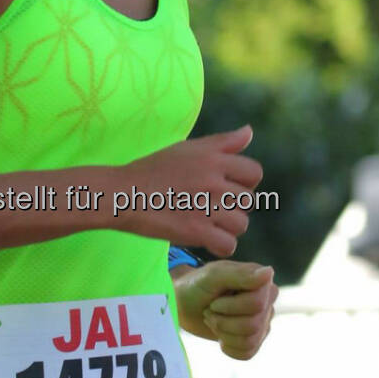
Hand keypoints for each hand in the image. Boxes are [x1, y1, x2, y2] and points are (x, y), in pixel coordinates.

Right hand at [121, 125, 262, 255]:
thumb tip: (249, 131)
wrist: (123, 193)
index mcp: (213, 159)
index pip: (254, 173)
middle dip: (234, 206)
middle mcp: (214, 181)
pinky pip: (228, 245)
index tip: (226, 187)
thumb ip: (222, 142)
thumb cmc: (153, 169)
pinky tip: (207, 239)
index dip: (244, 182)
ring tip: (208, 223)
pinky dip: (220, 246)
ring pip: (241, 224)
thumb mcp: (187, 148)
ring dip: (227, 227)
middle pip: (249, 201)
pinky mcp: (196, 232)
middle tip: (210, 207)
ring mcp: (206, 207)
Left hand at [173, 260, 277, 360]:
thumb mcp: (213, 276)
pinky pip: (247, 353)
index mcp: (262, 281)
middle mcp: (268, 300)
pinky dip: (227, 346)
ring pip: (250, 341)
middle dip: (223, 321)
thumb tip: (269, 272)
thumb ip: (240, 274)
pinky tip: (220, 334)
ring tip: (213, 320)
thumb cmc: (198, 286)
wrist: (185, 305)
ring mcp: (263, 321)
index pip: (257, 304)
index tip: (214, 301)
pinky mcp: (256, 339)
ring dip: (223, 332)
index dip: (230, 307)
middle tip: (210, 311)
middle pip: (253, 325)